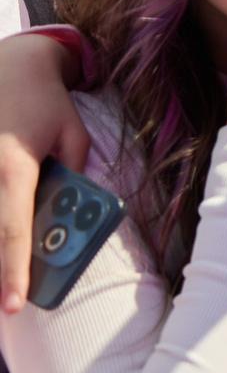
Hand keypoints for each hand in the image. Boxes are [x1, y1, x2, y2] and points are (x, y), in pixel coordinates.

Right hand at [0, 35, 90, 312]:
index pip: (13, 230)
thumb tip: (67, 214)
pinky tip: (8, 241)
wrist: (11, 68)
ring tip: (10, 277)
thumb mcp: (73, 135)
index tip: (15, 304)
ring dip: (0, 248)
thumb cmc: (45, 103)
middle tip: (8, 303)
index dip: (14, 270)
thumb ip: (73, 174)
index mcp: (14, 169)